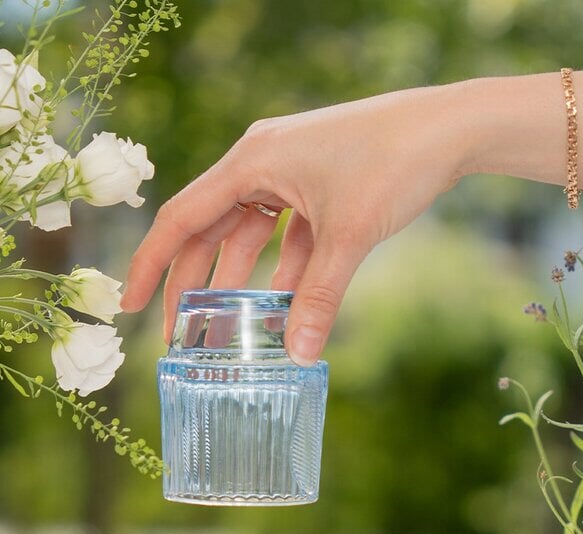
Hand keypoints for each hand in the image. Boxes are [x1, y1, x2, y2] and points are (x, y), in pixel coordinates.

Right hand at [120, 85, 471, 363]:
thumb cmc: (395, 161)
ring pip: (246, 235)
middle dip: (192, 284)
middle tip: (178, 335)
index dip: (152, 264)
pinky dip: (280, 270)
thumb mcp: (349, 235)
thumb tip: (297, 356)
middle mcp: (261, 162)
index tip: (130, 305)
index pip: (182, 218)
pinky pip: (284, 235)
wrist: (452, 127)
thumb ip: (318, 297)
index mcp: (251, 161)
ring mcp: (289, 173)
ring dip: (237, 282)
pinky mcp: (316, 185)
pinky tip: (279, 308)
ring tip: (224, 329)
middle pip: (208, 230)